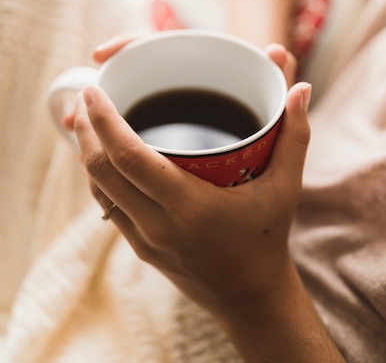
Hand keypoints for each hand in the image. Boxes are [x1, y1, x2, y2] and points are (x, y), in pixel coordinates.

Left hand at [72, 35, 310, 315]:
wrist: (249, 297)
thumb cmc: (267, 239)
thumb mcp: (287, 188)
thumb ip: (295, 136)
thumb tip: (301, 89)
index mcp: (190, 206)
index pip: (129, 157)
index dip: (104, 121)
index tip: (93, 90)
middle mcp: (158, 225)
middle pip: (100, 170)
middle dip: (85, 130)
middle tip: (85, 97)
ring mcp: (144, 240)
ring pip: (98, 189)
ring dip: (85, 152)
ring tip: (84, 120)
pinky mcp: (139, 248)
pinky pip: (107, 206)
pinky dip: (98, 177)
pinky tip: (101, 156)